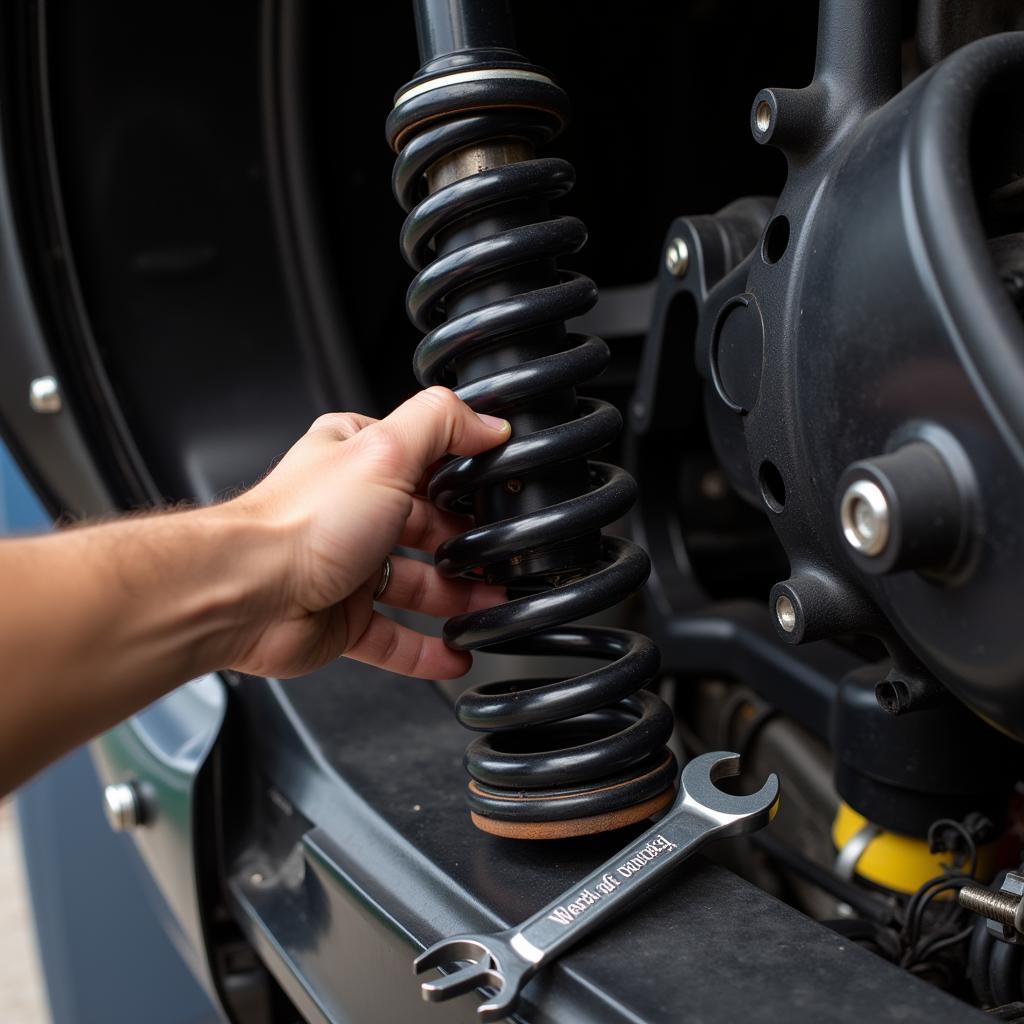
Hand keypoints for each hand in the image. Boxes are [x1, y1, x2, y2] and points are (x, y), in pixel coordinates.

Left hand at [221, 387, 509, 679]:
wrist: (243, 594)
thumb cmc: (300, 523)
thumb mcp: (384, 450)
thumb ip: (440, 424)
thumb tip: (486, 421)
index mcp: (357, 459)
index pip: (423, 457)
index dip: (464, 475)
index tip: (500, 490)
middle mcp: (351, 510)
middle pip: (426, 526)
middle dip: (468, 543)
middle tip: (503, 556)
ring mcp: (347, 567)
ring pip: (416, 583)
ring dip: (457, 596)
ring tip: (493, 603)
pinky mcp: (341, 619)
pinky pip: (393, 638)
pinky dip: (427, 650)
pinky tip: (456, 655)